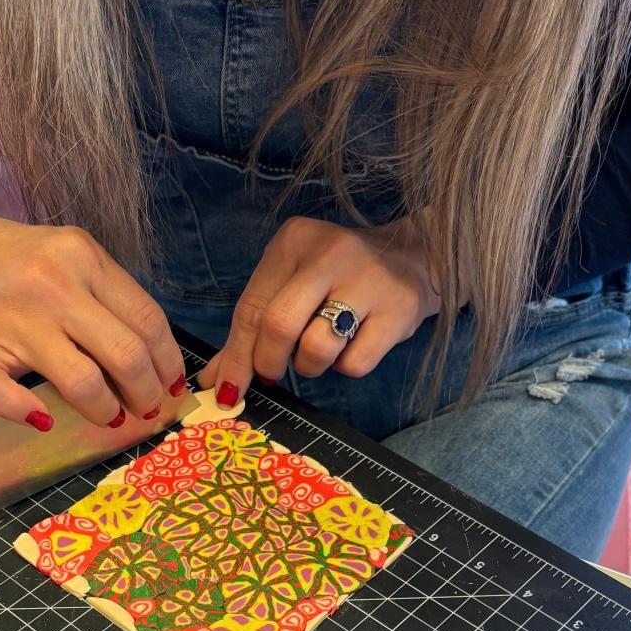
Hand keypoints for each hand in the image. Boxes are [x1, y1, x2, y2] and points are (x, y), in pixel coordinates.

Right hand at [0, 166, 185, 429]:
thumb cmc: (15, 259)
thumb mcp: (69, 256)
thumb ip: (107, 295)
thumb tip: (155, 359)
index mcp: (82, 257)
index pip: (147, 319)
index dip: (169, 362)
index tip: (173, 385)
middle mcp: (51, 286)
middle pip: (124, 355)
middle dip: (147, 393)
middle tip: (148, 408)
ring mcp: (11, 320)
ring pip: (81, 381)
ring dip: (105, 411)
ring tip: (110, 417)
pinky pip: (5, 395)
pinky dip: (29, 413)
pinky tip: (45, 417)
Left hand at [199, 216, 461, 406]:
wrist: (414, 257)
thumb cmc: (338, 277)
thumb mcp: (293, 286)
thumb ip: (253, 328)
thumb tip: (216, 382)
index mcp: (294, 241)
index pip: (251, 307)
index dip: (235, 355)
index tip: (228, 389)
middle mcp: (329, 252)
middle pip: (278, 326)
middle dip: (267, 363)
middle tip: (273, 374)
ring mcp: (368, 279)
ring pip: (316, 349)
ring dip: (309, 367)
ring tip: (320, 351)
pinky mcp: (399, 308)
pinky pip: (354, 363)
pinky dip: (346, 367)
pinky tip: (354, 345)